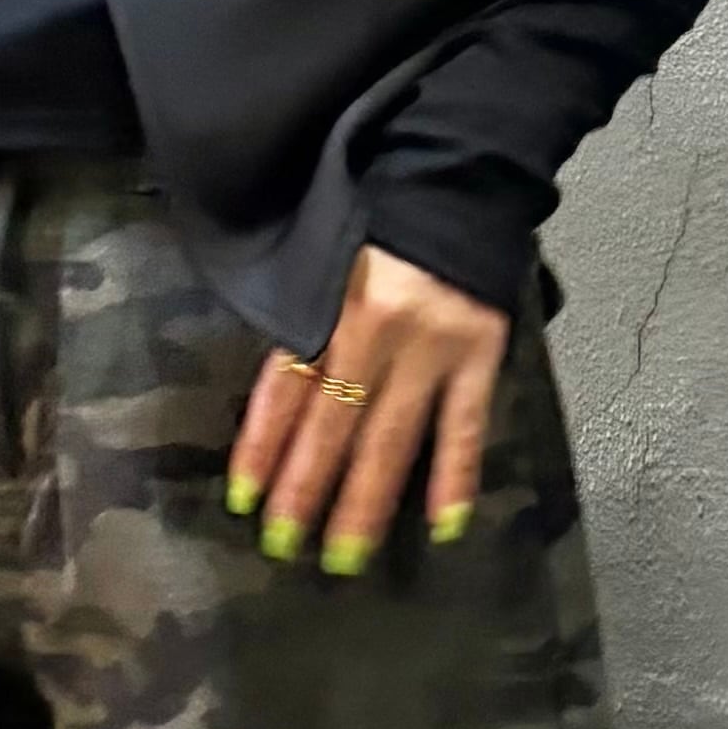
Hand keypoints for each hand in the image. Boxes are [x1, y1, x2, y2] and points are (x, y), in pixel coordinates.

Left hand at [224, 247, 509, 574]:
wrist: (459, 173)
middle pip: (331, 423)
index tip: (244, 499)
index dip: (263, 445)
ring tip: (346, 555)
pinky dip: (456, 474)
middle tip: (284, 546)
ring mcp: (432, 345)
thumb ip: (309, 323)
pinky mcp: (482, 352)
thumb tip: (285, 404)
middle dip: (306, 489)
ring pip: (391, 436)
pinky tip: (443, 524)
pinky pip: (467, 423)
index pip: (286, 387)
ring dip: (366, 501)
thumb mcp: (328, 261)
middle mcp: (374, 330)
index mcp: (328, 303)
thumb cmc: (381, 220)